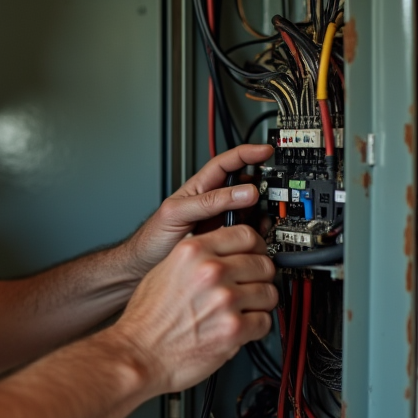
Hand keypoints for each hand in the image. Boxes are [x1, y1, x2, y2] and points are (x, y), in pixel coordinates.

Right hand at [109, 224, 276, 394]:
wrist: (138, 353)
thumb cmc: (146, 318)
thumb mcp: (164, 270)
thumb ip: (196, 257)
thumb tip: (223, 252)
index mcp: (193, 251)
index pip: (245, 234)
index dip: (255, 247)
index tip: (255, 254)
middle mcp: (211, 271)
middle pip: (263, 263)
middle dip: (260, 277)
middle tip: (251, 286)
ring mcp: (225, 300)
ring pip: (269, 293)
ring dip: (260, 303)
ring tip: (243, 310)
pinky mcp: (234, 329)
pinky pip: (265, 321)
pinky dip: (256, 327)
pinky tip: (239, 328)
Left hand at [121, 144, 272, 278]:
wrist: (145, 266)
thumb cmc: (153, 238)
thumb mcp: (178, 213)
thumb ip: (209, 201)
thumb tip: (244, 191)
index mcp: (198, 189)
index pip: (226, 163)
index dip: (246, 153)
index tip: (266, 150)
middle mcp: (212, 202)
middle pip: (244, 186)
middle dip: (260, 186)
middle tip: (273, 192)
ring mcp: (219, 221)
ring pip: (248, 210)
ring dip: (259, 213)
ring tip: (262, 218)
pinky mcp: (223, 239)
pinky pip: (245, 231)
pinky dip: (255, 232)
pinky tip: (255, 236)